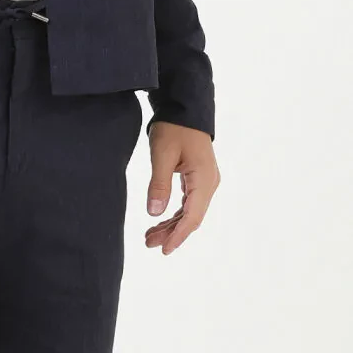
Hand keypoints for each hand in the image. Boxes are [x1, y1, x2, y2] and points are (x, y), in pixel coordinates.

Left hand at [144, 121, 220, 254]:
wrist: (184, 107)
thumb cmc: (173, 128)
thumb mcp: (162, 154)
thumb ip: (159, 184)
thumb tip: (154, 213)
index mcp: (203, 179)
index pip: (192, 216)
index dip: (178, 235)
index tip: (164, 250)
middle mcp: (209, 183)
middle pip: (191, 216)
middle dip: (171, 232)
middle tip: (149, 243)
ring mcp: (206, 180)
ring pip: (190, 210)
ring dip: (172, 224)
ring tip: (150, 236)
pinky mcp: (199, 177)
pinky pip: (189, 201)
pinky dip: (175, 212)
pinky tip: (161, 219)